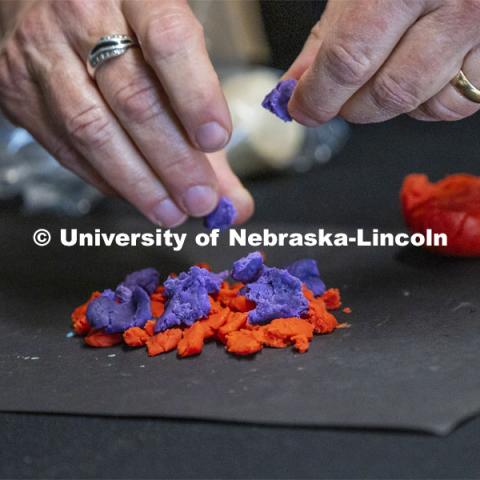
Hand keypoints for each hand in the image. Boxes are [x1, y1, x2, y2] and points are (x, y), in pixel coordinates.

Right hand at [0, 0, 252, 225]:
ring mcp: (42, 53)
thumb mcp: (172, 54)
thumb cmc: (124, 33)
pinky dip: (108, 180)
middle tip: (200, 199)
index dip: (195, 95)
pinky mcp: (18, 90)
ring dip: (139, 182)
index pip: (168, 40)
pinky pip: (66, 147)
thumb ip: (206, 124)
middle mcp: (82, 15)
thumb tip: (234, 203)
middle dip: (172, 160)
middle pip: (133, 97)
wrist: (42, 4)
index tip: (216, 141)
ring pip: (93, 128)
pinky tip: (136, 194)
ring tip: (173, 212)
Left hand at [286, 0, 479, 123]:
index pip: (349, 58)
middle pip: (388, 91)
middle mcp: (454, 3)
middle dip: (349, 107)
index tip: (303, 108)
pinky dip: (425, 102)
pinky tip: (417, 73)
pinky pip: (453, 104)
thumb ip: (327, 37)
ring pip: (421, 105)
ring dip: (385, 106)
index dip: (318, 94)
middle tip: (335, 98)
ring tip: (379, 74)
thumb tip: (296, 84)